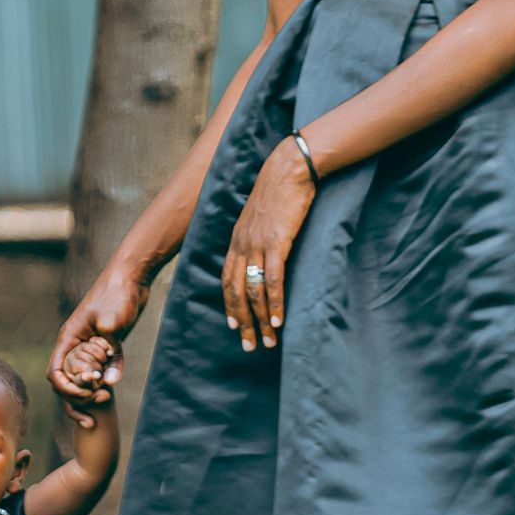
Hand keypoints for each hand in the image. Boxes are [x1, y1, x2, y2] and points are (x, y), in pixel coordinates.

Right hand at [48, 264, 148, 411]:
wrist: (131, 277)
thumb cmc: (117, 293)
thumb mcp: (111, 320)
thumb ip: (109, 350)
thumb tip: (109, 380)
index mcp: (70, 337)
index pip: (55, 371)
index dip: (65, 388)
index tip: (84, 393)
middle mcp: (77, 343)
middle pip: (68, 377)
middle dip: (80, 393)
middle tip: (99, 397)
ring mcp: (92, 344)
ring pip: (86, 374)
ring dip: (93, 388)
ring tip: (106, 396)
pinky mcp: (108, 343)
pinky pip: (105, 366)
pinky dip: (109, 375)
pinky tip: (115, 379)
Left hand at [221, 137, 316, 352]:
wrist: (288, 168)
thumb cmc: (279, 190)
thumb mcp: (260, 216)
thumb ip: (258, 236)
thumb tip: (263, 254)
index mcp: (236, 239)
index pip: (226, 280)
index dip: (229, 305)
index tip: (234, 327)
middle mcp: (241, 245)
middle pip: (235, 292)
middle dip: (242, 322)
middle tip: (249, 346)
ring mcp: (257, 245)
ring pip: (252, 291)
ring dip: (259, 319)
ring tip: (267, 340)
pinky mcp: (276, 243)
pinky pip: (271, 280)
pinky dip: (273, 302)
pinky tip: (277, 320)